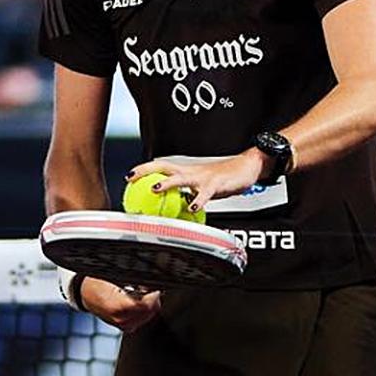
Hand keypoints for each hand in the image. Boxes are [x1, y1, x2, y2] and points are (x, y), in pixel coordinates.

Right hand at [79, 277, 160, 330]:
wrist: (84, 294)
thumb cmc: (95, 283)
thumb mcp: (114, 276)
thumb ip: (133, 281)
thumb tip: (149, 281)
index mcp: (117, 307)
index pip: (146, 304)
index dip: (153, 294)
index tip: (154, 286)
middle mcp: (121, 320)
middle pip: (150, 310)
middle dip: (151, 298)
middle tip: (147, 287)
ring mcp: (123, 325)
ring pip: (148, 315)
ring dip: (148, 304)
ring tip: (139, 293)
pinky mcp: (125, 327)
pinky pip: (142, 319)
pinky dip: (143, 310)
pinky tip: (136, 301)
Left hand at [126, 151, 268, 215]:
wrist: (246, 167)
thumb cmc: (223, 177)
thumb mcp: (200, 186)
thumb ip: (187, 194)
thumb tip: (173, 206)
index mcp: (186, 170)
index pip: (160, 167)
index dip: (144, 170)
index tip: (129, 176)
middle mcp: (191, 171)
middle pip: (163, 167)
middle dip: (146, 171)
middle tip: (131, 178)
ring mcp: (202, 177)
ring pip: (180, 178)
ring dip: (167, 183)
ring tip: (154, 189)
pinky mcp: (215, 184)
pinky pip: (205, 194)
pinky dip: (198, 201)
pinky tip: (192, 208)